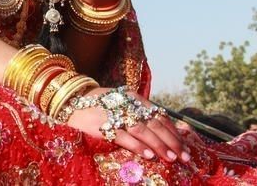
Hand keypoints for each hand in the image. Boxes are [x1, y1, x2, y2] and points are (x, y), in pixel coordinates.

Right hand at [65, 87, 190, 162]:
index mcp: (134, 98)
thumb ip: (139, 113)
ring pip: (143, 131)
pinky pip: (125, 137)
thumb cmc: (99, 105)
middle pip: (155, 124)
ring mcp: (115, 114)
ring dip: (159, 145)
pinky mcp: (103, 125)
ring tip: (171, 158)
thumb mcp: (122, 103)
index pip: (160, 115)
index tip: (185, 146)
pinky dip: (138, 146)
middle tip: (185, 156)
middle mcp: (127, 105)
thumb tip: (164, 131)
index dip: (174, 132)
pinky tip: (149, 156)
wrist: (71, 102)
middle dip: (172, 141)